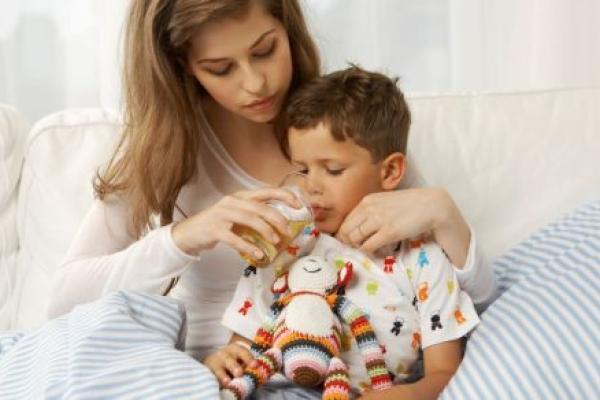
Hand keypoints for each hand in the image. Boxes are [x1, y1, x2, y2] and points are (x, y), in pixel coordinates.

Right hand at [172, 187, 300, 255]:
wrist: (189, 234)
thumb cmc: (218, 225)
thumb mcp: (237, 216)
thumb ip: (255, 217)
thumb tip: (282, 227)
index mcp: (241, 196)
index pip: (266, 191)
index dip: (284, 196)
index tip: (298, 205)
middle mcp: (232, 201)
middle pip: (260, 207)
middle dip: (278, 219)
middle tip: (288, 231)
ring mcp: (222, 214)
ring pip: (250, 219)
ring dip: (266, 231)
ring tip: (276, 241)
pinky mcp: (214, 229)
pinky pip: (235, 238)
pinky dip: (248, 246)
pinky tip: (258, 254)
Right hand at [203, 342, 256, 386]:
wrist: (214, 364)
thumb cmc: (234, 363)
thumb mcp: (241, 361)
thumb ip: (249, 366)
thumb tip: (260, 373)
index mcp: (235, 349)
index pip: (242, 351)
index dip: (248, 358)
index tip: (255, 365)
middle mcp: (224, 354)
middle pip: (228, 358)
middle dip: (234, 366)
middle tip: (239, 373)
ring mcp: (214, 362)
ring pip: (218, 367)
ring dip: (222, 375)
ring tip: (227, 382)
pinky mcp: (207, 371)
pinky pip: (209, 375)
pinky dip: (214, 380)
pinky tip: (217, 385)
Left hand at [336, 188, 469, 266]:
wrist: (430, 205)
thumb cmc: (409, 204)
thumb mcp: (385, 201)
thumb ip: (371, 210)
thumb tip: (359, 226)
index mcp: (367, 200)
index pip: (346, 220)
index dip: (344, 233)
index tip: (347, 240)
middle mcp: (369, 209)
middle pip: (347, 230)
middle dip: (347, 242)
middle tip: (353, 248)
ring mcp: (378, 220)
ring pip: (355, 238)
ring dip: (357, 247)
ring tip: (364, 250)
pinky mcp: (388, 232)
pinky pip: (368, 246)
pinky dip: (367, 251)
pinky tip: (373, 252)